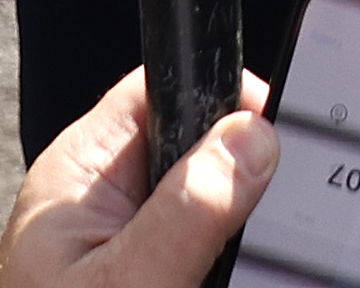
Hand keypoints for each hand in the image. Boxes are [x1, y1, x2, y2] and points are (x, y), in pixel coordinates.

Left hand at [0, 67, 276, 286]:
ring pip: (201, 218)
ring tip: (254, 266)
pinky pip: (188, 260)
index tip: (278, 138)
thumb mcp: (124, 282)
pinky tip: (225, 279)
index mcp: (81, 175)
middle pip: (194, 156)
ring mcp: (114, 253)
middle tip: (272, 226)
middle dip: (240, 185)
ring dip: (233, 243)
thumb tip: (250, 141)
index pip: (162, 91)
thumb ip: (187, 213)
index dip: (225, 100)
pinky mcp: (130, 283)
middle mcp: (98, 206)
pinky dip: (212, 270)